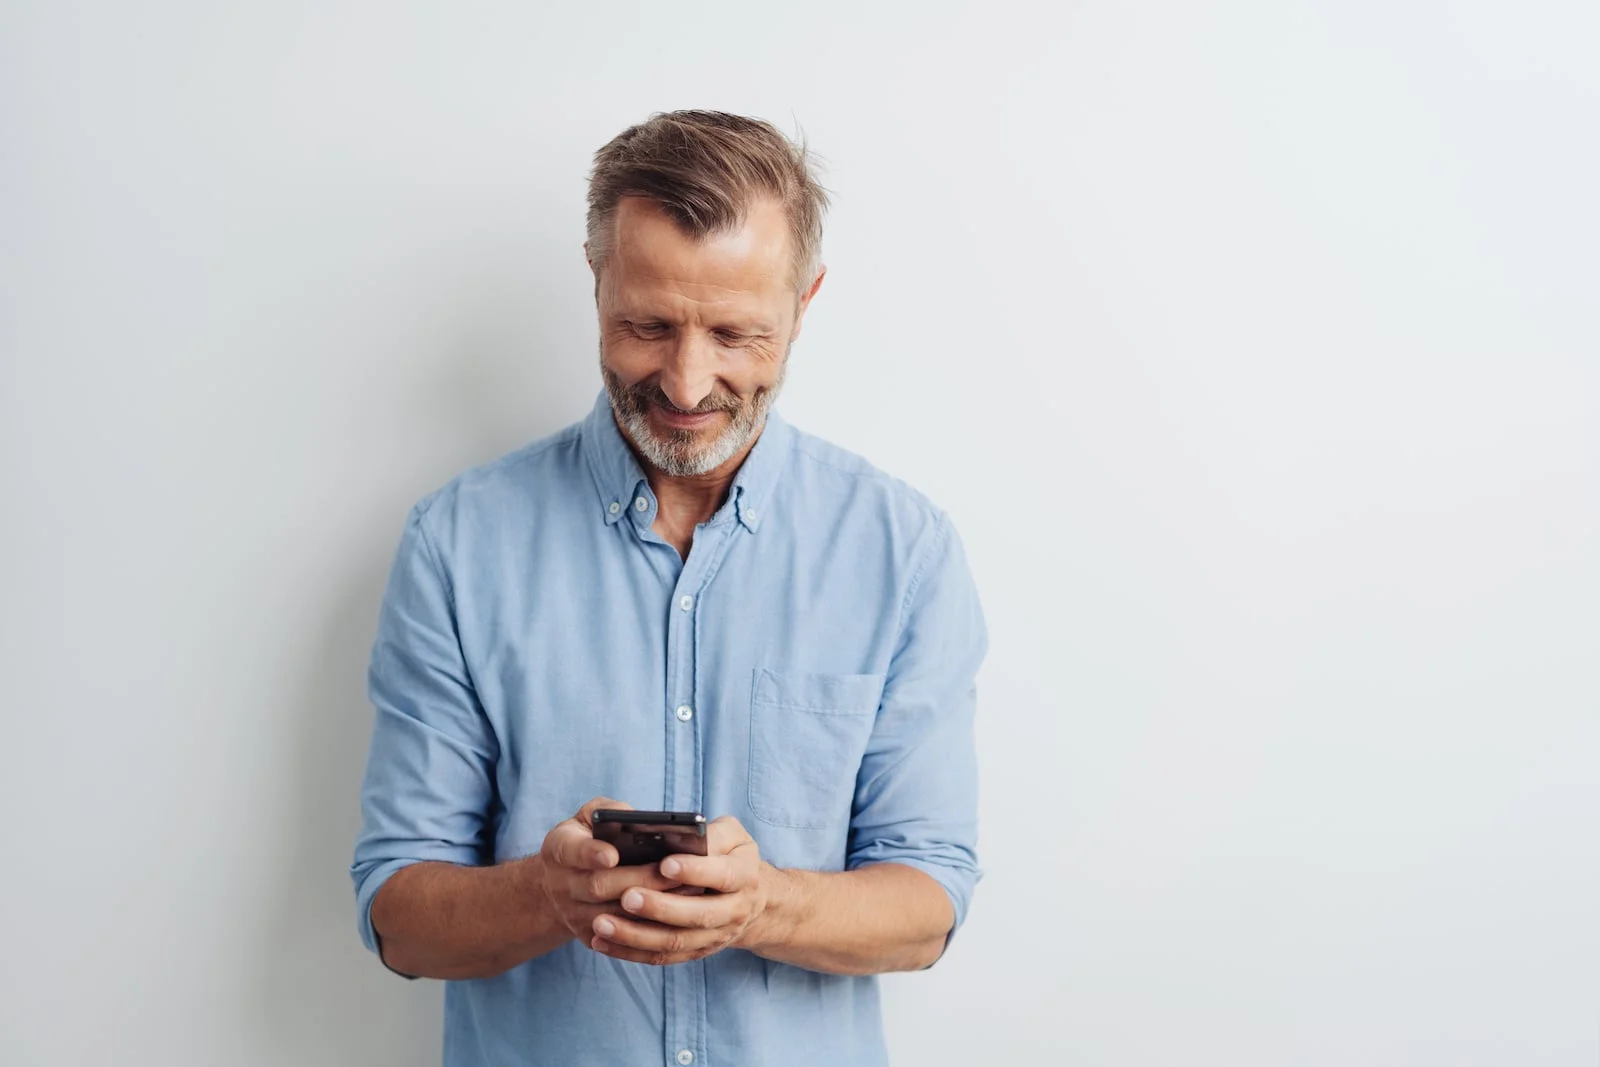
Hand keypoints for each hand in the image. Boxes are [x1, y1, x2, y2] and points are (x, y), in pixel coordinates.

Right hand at [536, 797, 682, 944]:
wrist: (561, 883)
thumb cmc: (587, 838)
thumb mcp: (589, 817)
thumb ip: (610, 812)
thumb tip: (638, 820)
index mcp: (559, 850)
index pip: (572, 851)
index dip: (591, 853)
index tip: (613, 854)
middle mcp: (561, 885)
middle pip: (598, 886)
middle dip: (639, 879)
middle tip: (673, 871)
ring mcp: (572, 915)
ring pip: (613, 916)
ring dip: (651, 906)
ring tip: (687, 890)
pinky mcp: (589, 936)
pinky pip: (621, 938)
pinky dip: (650, 928)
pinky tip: (677, 915)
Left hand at [589, 815, 768, 965]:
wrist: (751, 898)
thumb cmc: (731, 855)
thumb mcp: (733, 835)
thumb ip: (711, 833)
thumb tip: (683, 836)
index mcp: (744, 876)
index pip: (722, 875)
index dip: (695, 871)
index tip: (664, 864)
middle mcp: (734, 911)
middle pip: (697, 915)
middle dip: (660, 908)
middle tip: (627, 896)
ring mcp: (715, 937)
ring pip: (675, 942)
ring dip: (636, 935)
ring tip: (601, 922)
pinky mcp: (695, 952)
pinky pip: (661, 957)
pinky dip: (630, 952)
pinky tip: (602, 942)